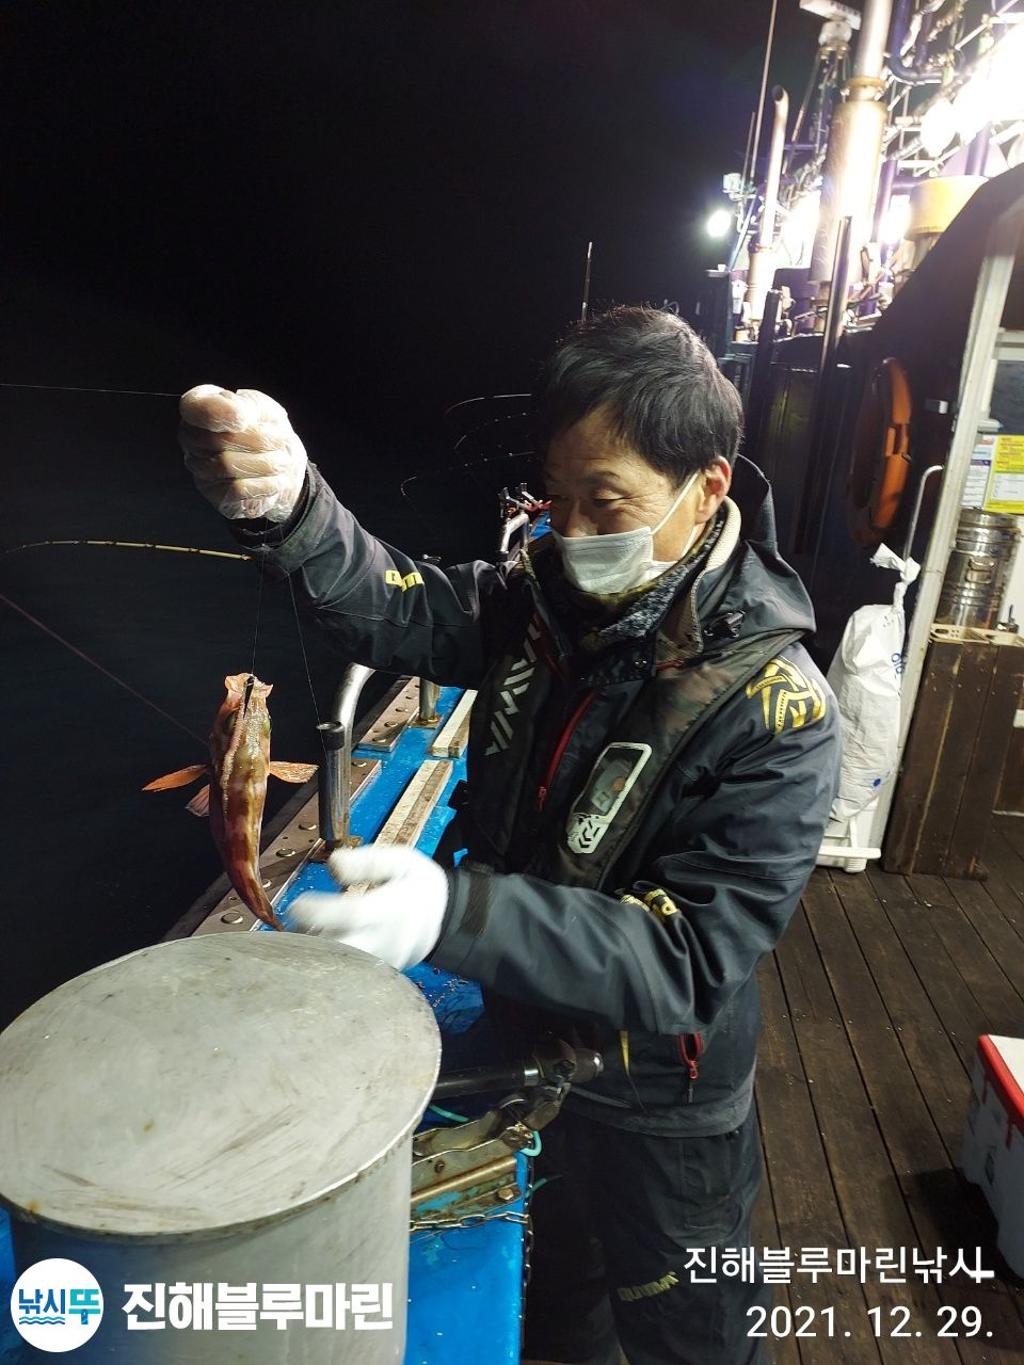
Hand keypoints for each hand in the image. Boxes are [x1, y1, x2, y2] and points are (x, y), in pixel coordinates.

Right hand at [179, 384, 307, 521]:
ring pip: (227, 465)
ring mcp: (199, 468)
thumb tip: (239, 415)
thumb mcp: (264, 407)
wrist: (282, 462)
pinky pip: (237, 489)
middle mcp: (191, 438)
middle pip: (217, 439)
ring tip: (282, 460)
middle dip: (259, 440)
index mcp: (199, 408)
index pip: (195, 408)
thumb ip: (250, 404)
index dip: (220, 412)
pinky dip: (264, 483)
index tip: (245, 417)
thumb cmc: (266, 430)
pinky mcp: (215, 494)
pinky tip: (276, 479)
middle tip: (281, 440)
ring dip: (266, 463)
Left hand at [288, 844, 447, 969]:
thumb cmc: (417, 883)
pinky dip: (329, 964)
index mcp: (395, 908)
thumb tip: (334, 864)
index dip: (319, 911)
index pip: (352, 915)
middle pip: (343, 952)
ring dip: (317, 955)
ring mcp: (387, 963)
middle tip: (296, 927)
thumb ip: (367, 861)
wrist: (446, 916)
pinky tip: (320, 948)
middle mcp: (391, 941)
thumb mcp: (401, 860)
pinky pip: (349, 976)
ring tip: (306, 935)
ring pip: (342, 970)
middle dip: (311, 943)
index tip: (297, 905)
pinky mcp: (381, 976)